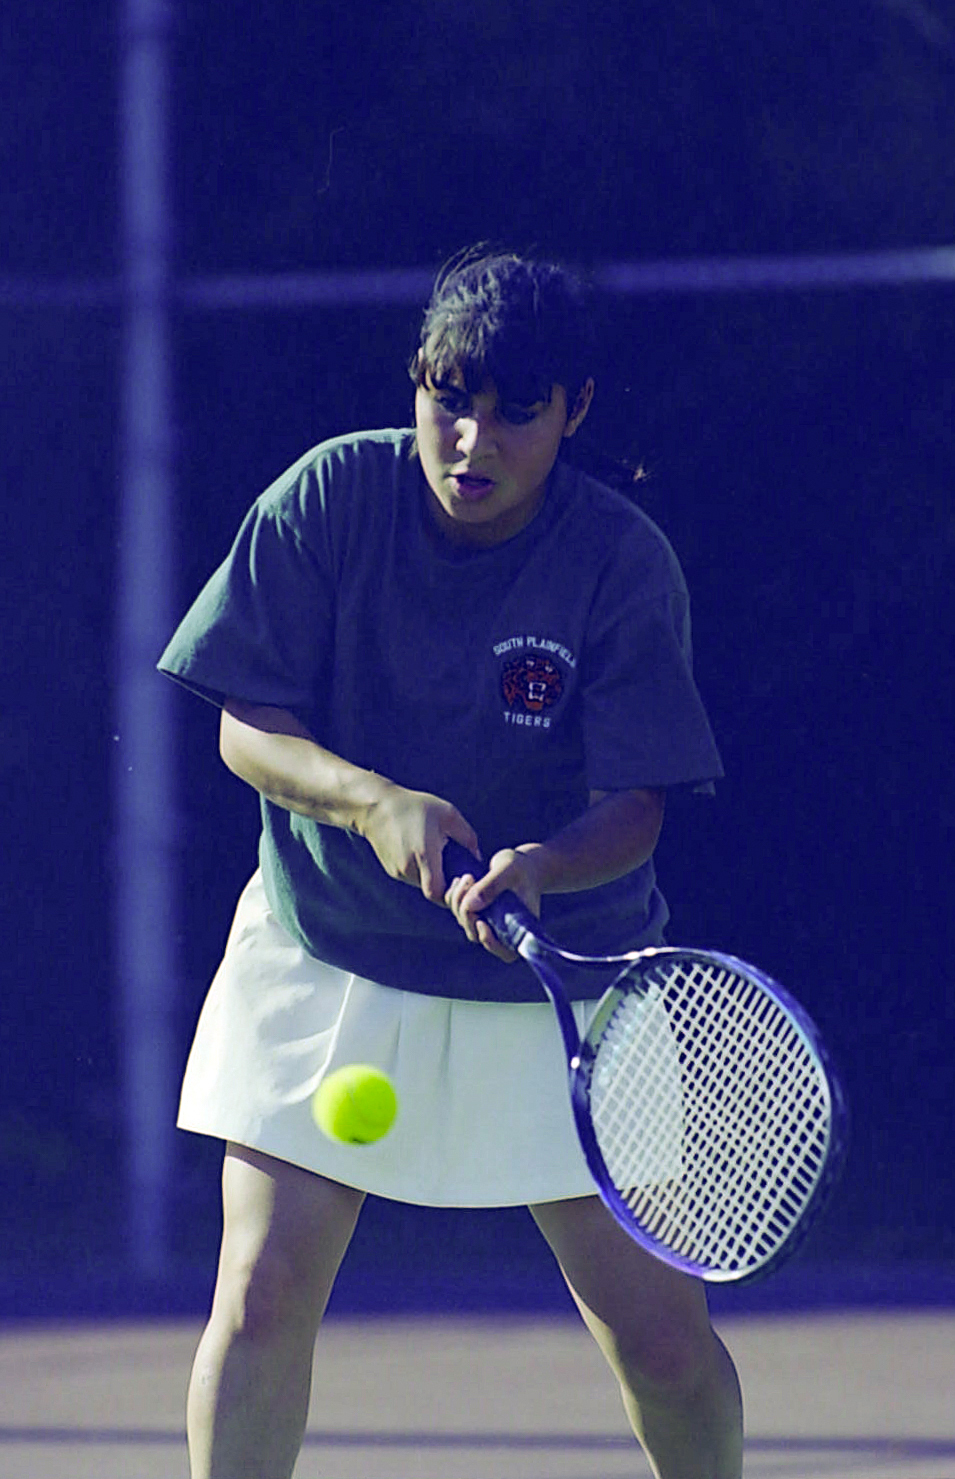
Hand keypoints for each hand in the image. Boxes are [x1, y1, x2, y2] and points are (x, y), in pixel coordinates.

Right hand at [359, 783, 479, 903]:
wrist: (376, 807)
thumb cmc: (414, 807)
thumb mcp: (448, 814)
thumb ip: (467, 836)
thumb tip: (478, 857)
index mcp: (423, 855)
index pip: (437, 894)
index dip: (452, 893)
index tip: (462, 878)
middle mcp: (408, 868)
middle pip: (432, 891)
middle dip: (447, 885)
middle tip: (458, 870)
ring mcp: (397, 871)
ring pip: (422, 884)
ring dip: (434, 876)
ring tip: (441, 857)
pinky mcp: (391, 869)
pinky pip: (412, 877)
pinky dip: (422, 871)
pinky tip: (425, 853)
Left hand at [444, 846, 542, 961]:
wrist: (522, 865)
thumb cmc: (522, 868)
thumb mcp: (510, 870)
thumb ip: (492, 886)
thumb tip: (470, 906)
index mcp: (519, 927)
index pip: (506, 952)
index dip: (491, 943)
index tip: (482, 923)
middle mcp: (502, 930)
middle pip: (476, 935)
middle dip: (467, 912)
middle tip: (471, 882)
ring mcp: (488, 922)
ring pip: (464, 922)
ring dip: (458, 901)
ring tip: (468, 877)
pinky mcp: (476, 912)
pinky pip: (457, 911)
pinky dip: (453, 897)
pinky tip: (460, 880)